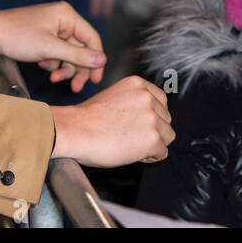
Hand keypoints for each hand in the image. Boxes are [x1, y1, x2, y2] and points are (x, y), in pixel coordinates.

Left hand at [0, 2, 105, 92]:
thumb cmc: (18, 36)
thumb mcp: (50, 49)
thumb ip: (77, 56)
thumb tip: (102, 60)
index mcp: (67, 15)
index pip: (92, 38)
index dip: (96, 60)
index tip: (96, 79)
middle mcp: (63, 20)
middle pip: (80, 49)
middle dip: (77, 68)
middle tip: (76, 87)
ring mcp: (53, 28)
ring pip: (68, 54)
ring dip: (63, 69)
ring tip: (53, 78)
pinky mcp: (44, 37)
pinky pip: (57, 53)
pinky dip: (52, 63)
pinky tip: (42, 66)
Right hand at [50, 75, 174, 165]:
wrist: (74, 131)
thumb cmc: (86, 118)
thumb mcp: (113, 96)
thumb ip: (133, 101)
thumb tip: (146, 115)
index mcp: (138, 85)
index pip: (161, 101)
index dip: (151, 116)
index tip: (137, 124)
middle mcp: (148, 98)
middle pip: (166, 119)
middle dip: (152, 130)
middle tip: (130, 137)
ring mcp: (152, 118)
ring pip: (167, 136)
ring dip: (152, 143)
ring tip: (130, 145)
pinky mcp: (153, 138)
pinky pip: (162, 153)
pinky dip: (149, 157)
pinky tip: (131, 153)